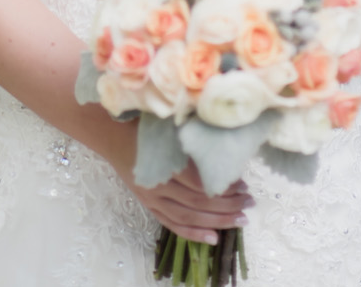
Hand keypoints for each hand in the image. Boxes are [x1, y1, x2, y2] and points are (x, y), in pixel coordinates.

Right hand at [106, 121, 252, 243]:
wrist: (110, 133)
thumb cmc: (143, 122)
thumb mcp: (167, 123)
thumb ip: (191, 136)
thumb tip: (222, 144)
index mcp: (162, 161)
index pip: (197, 182)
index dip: (221, 186)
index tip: (242, 181)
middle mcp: (157, 185)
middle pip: (197, 202)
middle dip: (227, 204)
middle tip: (250, 201)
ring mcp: (151, 198)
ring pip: (188, 216)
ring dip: (217, 221)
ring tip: (241, 220)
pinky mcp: (149, 205)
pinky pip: (172, 224)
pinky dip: (193, 233)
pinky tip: (213, 238)